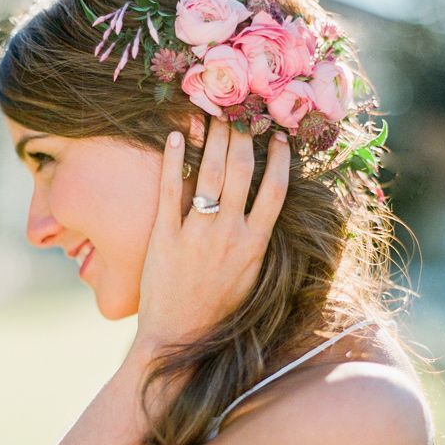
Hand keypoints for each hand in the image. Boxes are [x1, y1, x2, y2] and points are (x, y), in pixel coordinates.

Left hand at [135, 117, 289, 348]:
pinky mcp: (164, 236)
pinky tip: (174, 136)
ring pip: (209, 173)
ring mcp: (196, 232)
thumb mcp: (251, 277)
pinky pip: (170, 190)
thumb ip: (256, 241)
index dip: (279, 158)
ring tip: (214, 112)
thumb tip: (263, 209)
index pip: (276, 189)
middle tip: (241, 108)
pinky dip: (173, 161)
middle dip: (242, 134)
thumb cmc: (220, 310)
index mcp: (255, 244)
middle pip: (241, 171)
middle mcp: (229, 233)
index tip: (278, 136)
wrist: (180, 336)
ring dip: (213, 138)